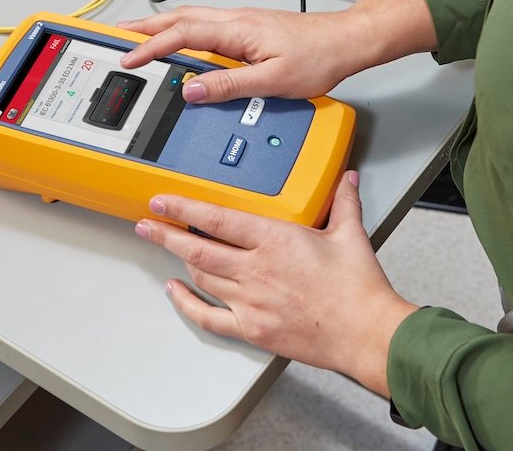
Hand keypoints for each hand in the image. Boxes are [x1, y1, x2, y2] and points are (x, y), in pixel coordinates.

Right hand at [118, 0, 436, 103]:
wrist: (346, 43)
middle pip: (177, 19)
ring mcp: (240, 24)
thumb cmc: (318, 58)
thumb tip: (192, 91)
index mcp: (236, 30)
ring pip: (189, 21)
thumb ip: (229, 86)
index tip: (128, 59)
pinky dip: (180, 33)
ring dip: (159, 28)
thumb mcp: (273, 81)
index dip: (150, 47)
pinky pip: (203, 28)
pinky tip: (177, 43)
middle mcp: (235, 21)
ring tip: (135, 39)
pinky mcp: (247, 31)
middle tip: (114, 37)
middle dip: (142, 27)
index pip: (181, 34)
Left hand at [134, 171, 418, 395]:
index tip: (163, 201)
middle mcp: (255, 270)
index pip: (217, 219)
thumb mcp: (350, 235)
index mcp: (275, 240)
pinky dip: (187, 304)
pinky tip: (176, 293)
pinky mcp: (253, 329)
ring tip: (165, 246)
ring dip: (179, 261)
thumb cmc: (358, 289)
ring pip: (202, 277)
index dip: (183, 208)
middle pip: (198, 248)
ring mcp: (250, 301)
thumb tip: (345, 180)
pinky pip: (209, 317)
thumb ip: (343, 203)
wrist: (365, 333)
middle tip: (147, 224)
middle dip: (167, 234)